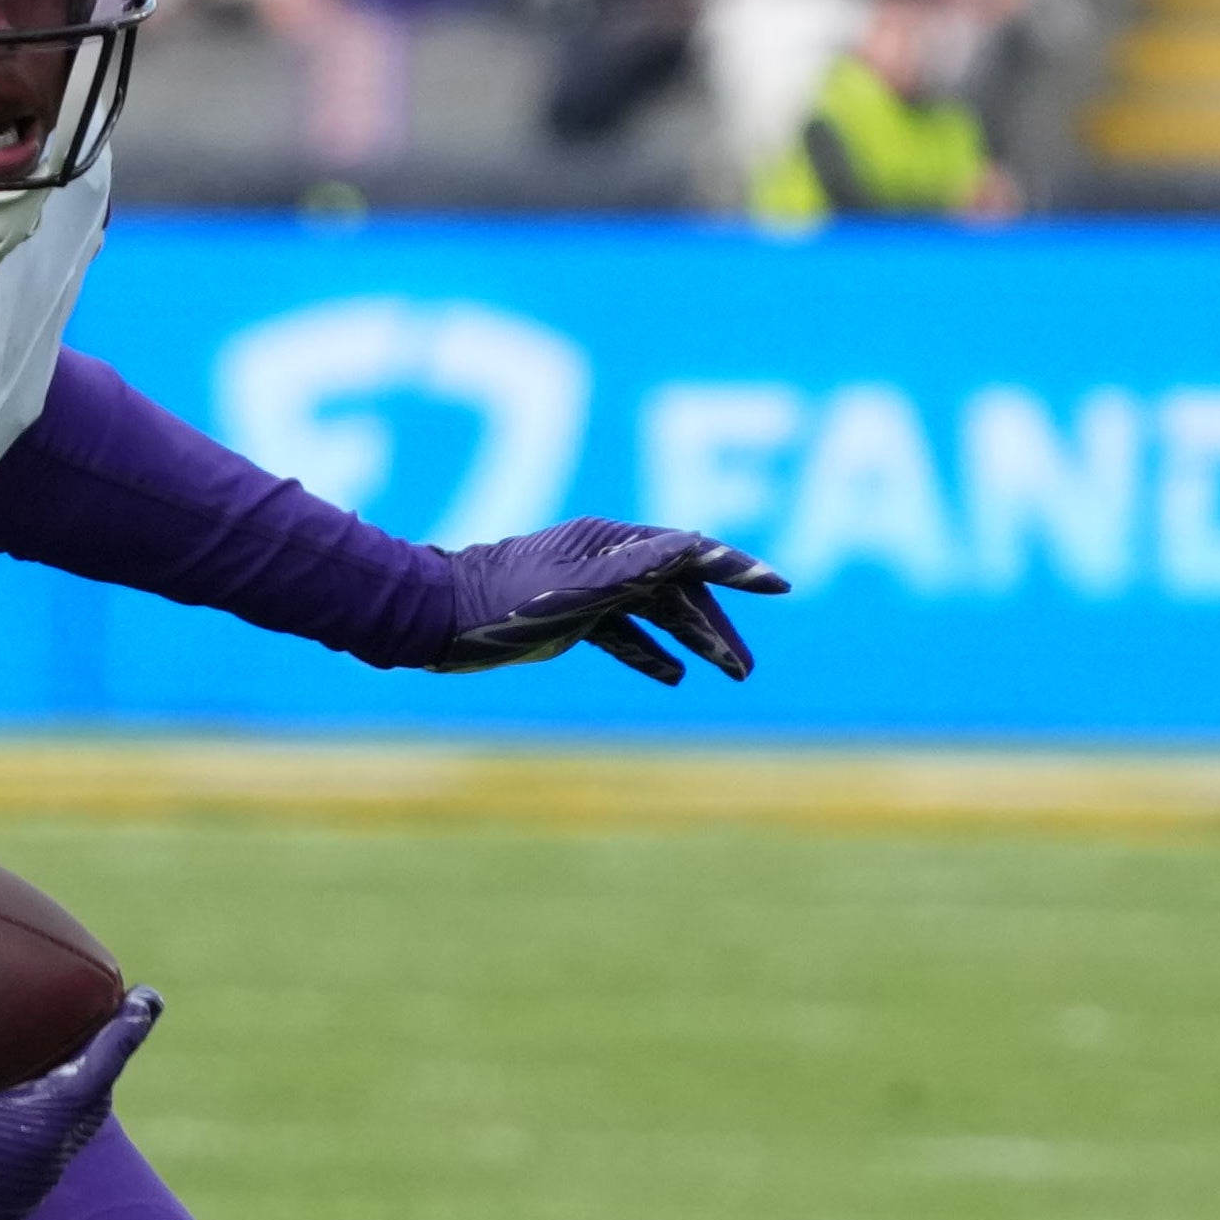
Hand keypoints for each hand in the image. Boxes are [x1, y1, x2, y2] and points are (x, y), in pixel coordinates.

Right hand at [0, 950, 156, 1219]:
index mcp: (44, 1125)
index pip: (100, 1064)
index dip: (126, 1028)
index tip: (150, 1000)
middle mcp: (48, 1157)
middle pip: (92, 1100)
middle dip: (102, 1062)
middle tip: (109, 1030)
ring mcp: (28, 1187)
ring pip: (67, 1132)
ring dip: (72, 1097)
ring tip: (63, 1069)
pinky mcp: (2, 1205)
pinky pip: (40, 1152)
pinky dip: (39, 1123)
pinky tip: (7, 1119)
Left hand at [426, 520, 789, 682]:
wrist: (440, 618)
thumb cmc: (506, 601)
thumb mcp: (577, 589)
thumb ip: (637, 569)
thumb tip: (696, 544)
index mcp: (613, 543)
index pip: (691, 552)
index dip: (738, 570)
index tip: (779, 585)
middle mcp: (606, 560)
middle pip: (680, 589)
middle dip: (718, 625)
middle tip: (747, 669)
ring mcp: (588, 589)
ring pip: (656, 613)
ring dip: (694, 641)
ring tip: (732, 673)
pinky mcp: (570, 618)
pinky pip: (624, 634)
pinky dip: (651, 652)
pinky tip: (675, 676)